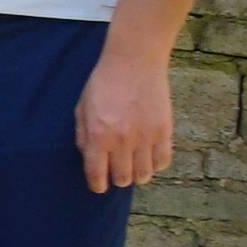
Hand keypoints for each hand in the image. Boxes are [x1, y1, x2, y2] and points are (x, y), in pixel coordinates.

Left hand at [74, 42, 178, 192]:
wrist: (134, 61)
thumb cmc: (104, 82)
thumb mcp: (82, 107)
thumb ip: (82, 135)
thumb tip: (88, 158)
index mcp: (97, 136)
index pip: (97, 175)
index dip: (97, 185)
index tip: (99, 185)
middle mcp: (121, 141)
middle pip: (122, 178)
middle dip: (118, 178)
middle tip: (118, 170)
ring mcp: (145, 138)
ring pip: (144, 175)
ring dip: (138, 174)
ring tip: (135, 165)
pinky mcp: (164, 131)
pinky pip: (162, 162)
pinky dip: (156, 164)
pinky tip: (150, 156)